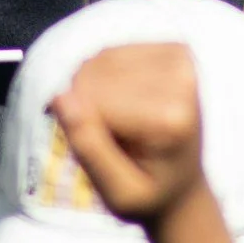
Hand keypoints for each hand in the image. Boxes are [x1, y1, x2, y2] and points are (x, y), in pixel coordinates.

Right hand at [50, 44, 204, 225]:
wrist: (183, 184)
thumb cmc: (150, 193)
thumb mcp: (119, 194)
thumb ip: (89, 148)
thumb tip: (59, 97)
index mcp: (171, 119)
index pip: (95, 100)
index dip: (83, 127)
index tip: (105, 154)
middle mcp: (182, 79)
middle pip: (96, 75)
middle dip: (88, 107)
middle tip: (113, 141)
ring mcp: (181, 60)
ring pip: (101, 60)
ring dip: (95, 91)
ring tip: (118, 124)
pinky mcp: (174, 48)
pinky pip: (113, 53)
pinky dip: (107, 78)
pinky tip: (123, 103)